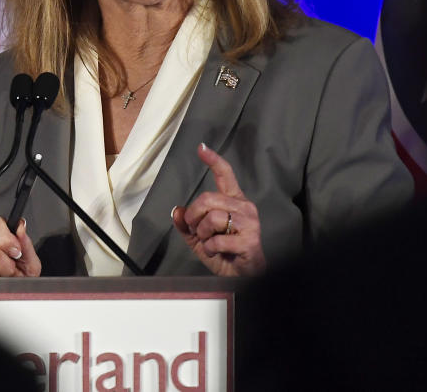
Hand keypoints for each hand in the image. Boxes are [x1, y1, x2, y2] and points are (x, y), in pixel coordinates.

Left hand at [171, 143, 265, 275]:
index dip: (214, 161)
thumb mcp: (198, 238)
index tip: (201, 148)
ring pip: (212, 217)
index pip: (225, 175)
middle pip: (207, 198)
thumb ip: (186, 224)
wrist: (241, 277)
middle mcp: (244, 207)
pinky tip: (218, 252)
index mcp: (233, 201)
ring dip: (203, 234)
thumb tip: (176, 211)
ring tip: (210, 243)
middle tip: (198, 231)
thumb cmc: (223, 254)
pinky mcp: (250, 240)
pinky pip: (218, 239)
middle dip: (194, 216)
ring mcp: (250, 222)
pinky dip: (210, 248)